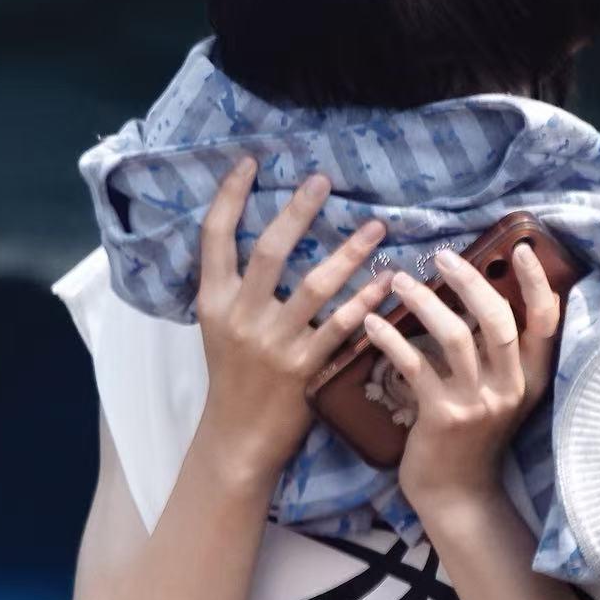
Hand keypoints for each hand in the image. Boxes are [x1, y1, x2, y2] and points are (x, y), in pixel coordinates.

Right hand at [195, 157, 393, 486]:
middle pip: (268, 251)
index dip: (229, 195)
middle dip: (297, 211)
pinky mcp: (302, 368)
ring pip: (313, 286)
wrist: (237, 438)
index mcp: (213, 302)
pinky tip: (386, 281)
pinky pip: (340, 326)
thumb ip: (236, 288)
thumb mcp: (220, 328)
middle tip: (323, 180)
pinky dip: (366, 301)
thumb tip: (267, 239)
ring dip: (348, 252)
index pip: (213, 236)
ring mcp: (271, 343)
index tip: (248, 162)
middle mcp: (239, 317)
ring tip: (377, 227)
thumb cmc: (234, 379)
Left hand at [362, 240, 561, 514]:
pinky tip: (372, 323)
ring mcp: (477, 404)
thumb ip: (495, 355)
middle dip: (470, 281)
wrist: (456, 495)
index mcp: (531, 379)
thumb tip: (475, 296)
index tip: (518, 249)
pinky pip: (414, 365)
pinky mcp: (442, 417)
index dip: (537, 283)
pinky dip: (391, 338)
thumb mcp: (498, 395)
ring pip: (455, 336)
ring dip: (423, 301)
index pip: (546, 323)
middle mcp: (510, 388)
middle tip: (441, 257)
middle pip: (497, 320)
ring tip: (398, 280)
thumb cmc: (472, 438)